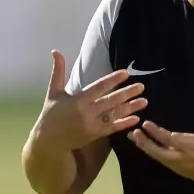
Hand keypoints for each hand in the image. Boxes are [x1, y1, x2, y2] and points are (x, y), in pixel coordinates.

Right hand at [33, 50, 147, 152]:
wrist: (48, 141)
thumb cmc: (51, 113)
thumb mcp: (53, 91)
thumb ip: (58, 71)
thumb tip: (56, 51)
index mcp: (78, 99)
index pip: (99, 87)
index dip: (113, 80)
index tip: (126, 73)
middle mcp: (87, 112)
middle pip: (111, 101)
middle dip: (127, 93)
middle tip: (142, 86)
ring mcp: (92, 124)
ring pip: (114, 114)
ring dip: (131, 108)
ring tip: (144, 101)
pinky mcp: (95, 134)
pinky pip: (112, 128)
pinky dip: (124, 123)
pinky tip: (136, 118)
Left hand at [127, 92, 193, 186]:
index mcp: (191, 146)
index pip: (169, 139)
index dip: (156, 132)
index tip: (145, 124)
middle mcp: (182, 157)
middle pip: (158, 152)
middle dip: (145, 142)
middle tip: (134, 133)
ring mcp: (179, 165)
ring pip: (158, 157)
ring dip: (146, 147)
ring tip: (135, 138)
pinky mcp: (178, 170)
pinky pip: (162, 161)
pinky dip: (153, 153)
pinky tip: (146, 146)